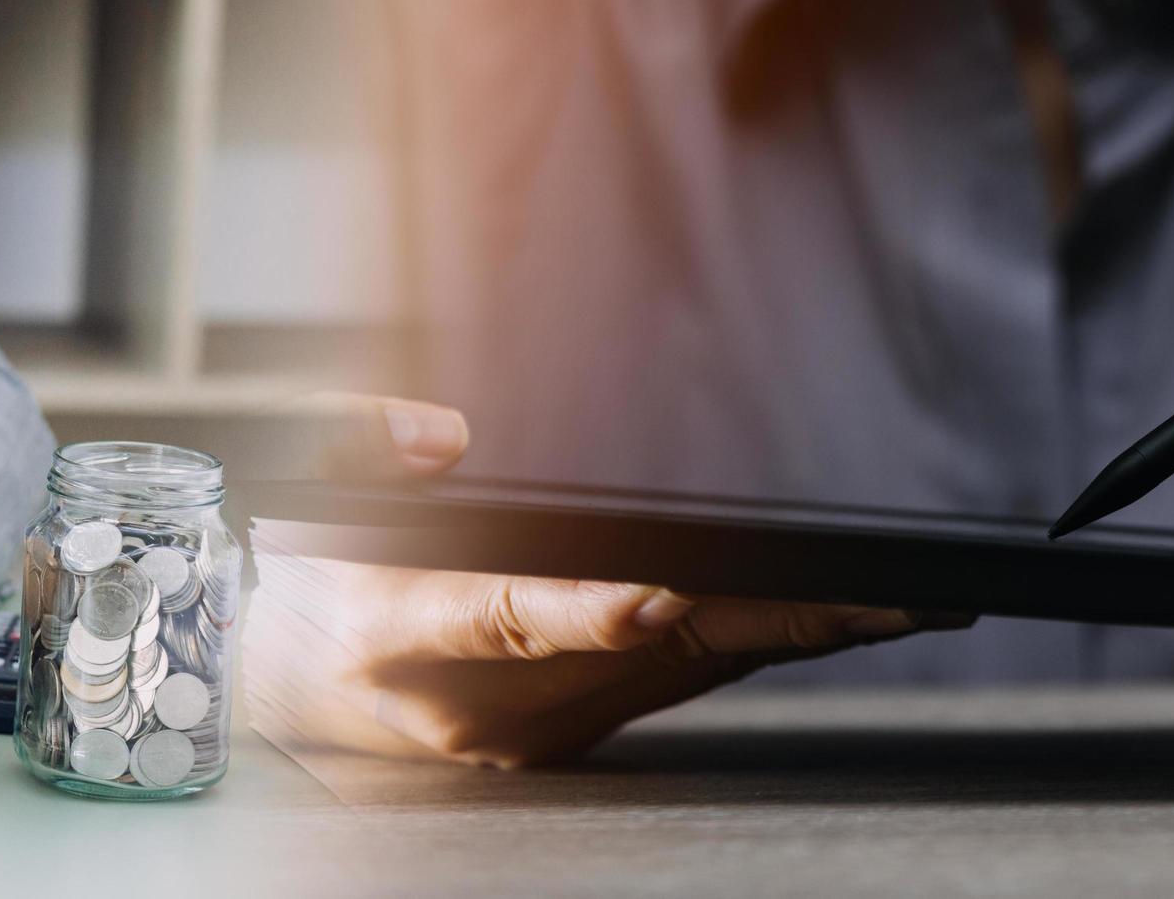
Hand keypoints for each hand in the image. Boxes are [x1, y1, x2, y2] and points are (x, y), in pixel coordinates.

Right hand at [244, 395, 958, 767]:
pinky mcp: (562, 737)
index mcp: (400, 634)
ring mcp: (524, 731)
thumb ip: (357, 446)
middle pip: (638, 656)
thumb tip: (441, 436)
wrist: (274, 678)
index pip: (502, 622)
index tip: (658, 597)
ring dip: (788, 636)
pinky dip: (751, 644)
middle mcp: (474, 703)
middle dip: (767, 620)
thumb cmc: (294, 570)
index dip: (586, 614)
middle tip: (882, 601)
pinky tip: (828, 620)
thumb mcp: (293, 483)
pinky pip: (675, 685)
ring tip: (899, 605)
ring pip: (679, 675)